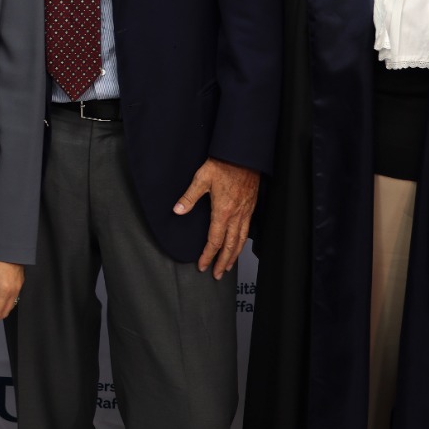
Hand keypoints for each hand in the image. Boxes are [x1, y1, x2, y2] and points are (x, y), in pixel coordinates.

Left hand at [173, 157, 258, 278]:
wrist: (243, 155)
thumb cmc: (223, 164)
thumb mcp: (201, 178)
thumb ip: (189, 197)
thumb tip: (177, 210)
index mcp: (223, 211)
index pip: (215, 240)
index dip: (208, 255)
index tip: (202, 265)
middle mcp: (236, 215)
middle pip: (230, 245)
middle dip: (222, 262)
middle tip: (217, 274)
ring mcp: (245, 212)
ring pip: (241, 240)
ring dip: (234, 256)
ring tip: (228, 266)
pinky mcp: (250, 207)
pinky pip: (247, 230)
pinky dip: (242, 242)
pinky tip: (238, 245)